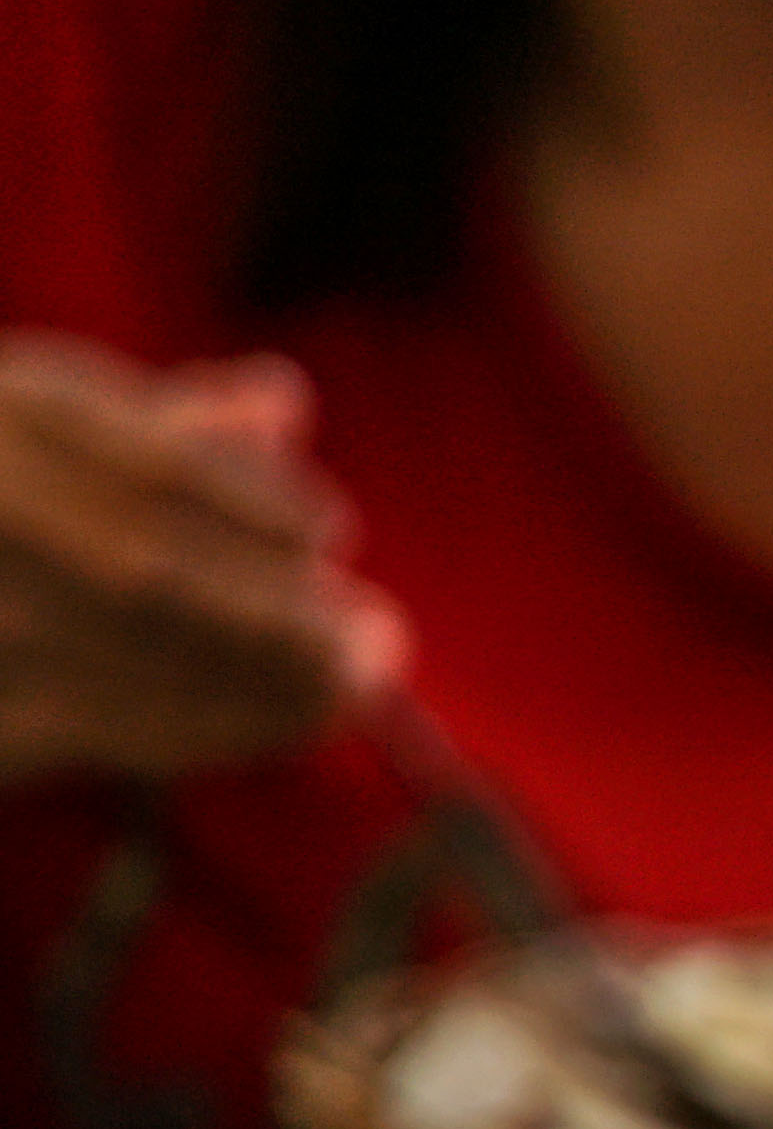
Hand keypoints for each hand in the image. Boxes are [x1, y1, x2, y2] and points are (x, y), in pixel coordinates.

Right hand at [0, 338, 403, 784]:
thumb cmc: (10, 506)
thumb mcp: (42, 431)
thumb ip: (164, 420)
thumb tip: (283, 395)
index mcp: (9, 421)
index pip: (147, 462)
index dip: (255, 499)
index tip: (332, 527)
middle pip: (153, 568)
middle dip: (282, 610)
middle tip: (379, 634)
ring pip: (147, 658)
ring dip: (276, 680)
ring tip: (356, 685)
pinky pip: (125, 733)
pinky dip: (225, 727)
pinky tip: (290, 720)